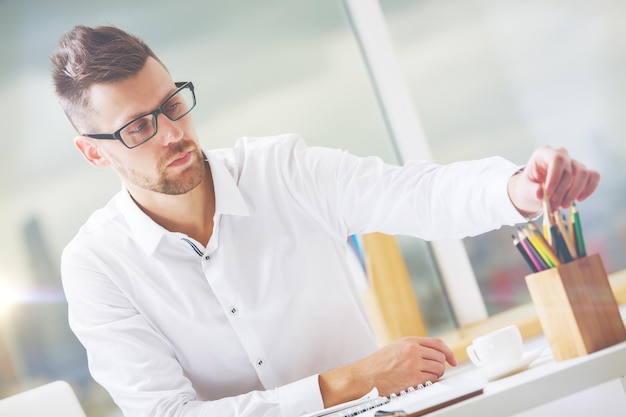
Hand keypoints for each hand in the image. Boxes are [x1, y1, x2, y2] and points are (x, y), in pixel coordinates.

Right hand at [318, 337, 456, 406]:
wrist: (364, 376)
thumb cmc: (377, 365)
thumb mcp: (395, 348)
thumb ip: (413, 348)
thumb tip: (431, 353)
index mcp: (409, 341)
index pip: (438, 343)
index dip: (448, 353)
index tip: (452, 360)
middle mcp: (413, 350)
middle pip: (440, 357)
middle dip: (440, 366)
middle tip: (434, 371)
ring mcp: (413, 364)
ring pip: (438, 370)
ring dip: (435, 375)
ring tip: (424, 377)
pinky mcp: (413, 378)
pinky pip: (431, 380)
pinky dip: (429, 382)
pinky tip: (419, 382)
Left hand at [507, 145, 599, 215]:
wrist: (533, 193)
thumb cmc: (528, 188)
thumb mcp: (524, 190)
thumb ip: (531, 190)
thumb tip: (540, 193)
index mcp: (544, 153)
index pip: (557, 159)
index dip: (555, 176)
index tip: (548, 193)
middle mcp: (561, 155)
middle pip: (569, 170)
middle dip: (562, 191)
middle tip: (554, 206)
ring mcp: (573, 163)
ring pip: (583, 173)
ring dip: (574, 192)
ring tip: (563, 205)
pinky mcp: (583, 173)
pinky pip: (594, 176)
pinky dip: (589, 188)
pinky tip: (579, 199)